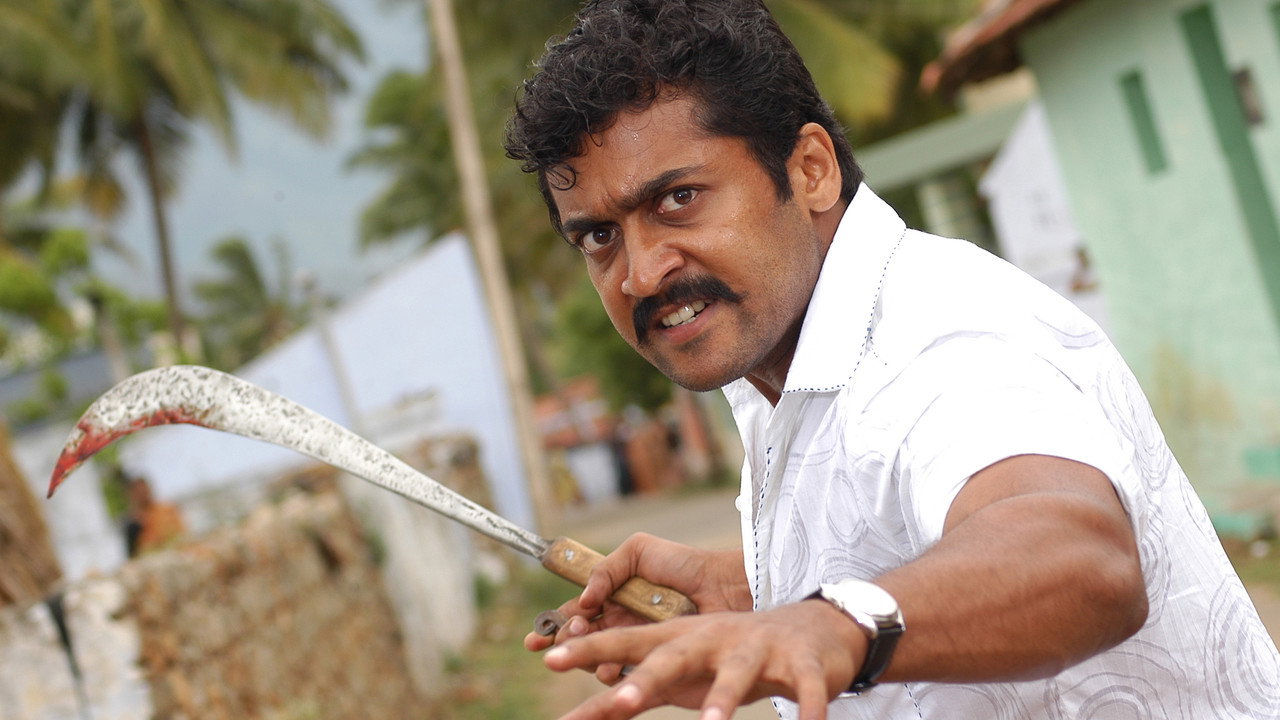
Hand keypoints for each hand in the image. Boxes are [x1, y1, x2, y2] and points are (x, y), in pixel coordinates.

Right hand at [525, 533, 750, 682]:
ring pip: (598, 660)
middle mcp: (622, 623)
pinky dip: (613, 674)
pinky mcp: (655, 665)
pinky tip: (612, 668)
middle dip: (564, 642)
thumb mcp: (639, 550)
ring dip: (586, 656)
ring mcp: (638, 645)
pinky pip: (625, 676)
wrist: (725, 588)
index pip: (576, 614)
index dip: (553, 626)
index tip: (534, 639)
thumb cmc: (685, 565)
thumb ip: (606, 569)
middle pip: (581, 640)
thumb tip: (584, 599)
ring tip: (586, 646)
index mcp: (614, 596)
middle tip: (564, 637)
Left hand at [543, 599, 864, 719]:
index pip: (626, 642)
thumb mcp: (680, 673)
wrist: (810, 630)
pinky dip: (806, 709)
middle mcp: (713, 639)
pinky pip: (805, 688)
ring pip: (737, 673)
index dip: (590, 650)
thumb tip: (584, 713)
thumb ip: (631, 694)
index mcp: (680, 640)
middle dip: (647, 678)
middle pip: (675, 656)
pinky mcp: (801, 663)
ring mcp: (757, 649)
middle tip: (620, 700)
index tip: (548, 659)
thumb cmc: (728, 657)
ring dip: (724, 698)